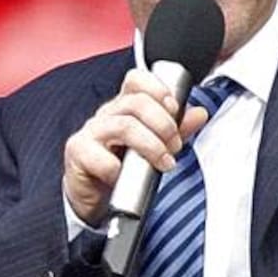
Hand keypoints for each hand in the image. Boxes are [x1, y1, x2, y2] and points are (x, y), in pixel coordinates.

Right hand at [62, 69, 208, 225]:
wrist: (96, 196)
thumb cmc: (125, 165)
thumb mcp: (156, 144)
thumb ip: (177, 129)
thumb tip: (199, 113)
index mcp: (125, 106)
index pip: (137, 80)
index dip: (158, 90)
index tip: (175, 110)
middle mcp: (107, 114)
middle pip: (136, 103)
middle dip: (164, 125)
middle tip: (174, 146)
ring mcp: (91, 131)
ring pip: (124, 126)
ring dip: (151, 146)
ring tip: (163, 162)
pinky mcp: (78, 153)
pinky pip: (101, 157)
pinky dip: (118, 170)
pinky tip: (124, 177)